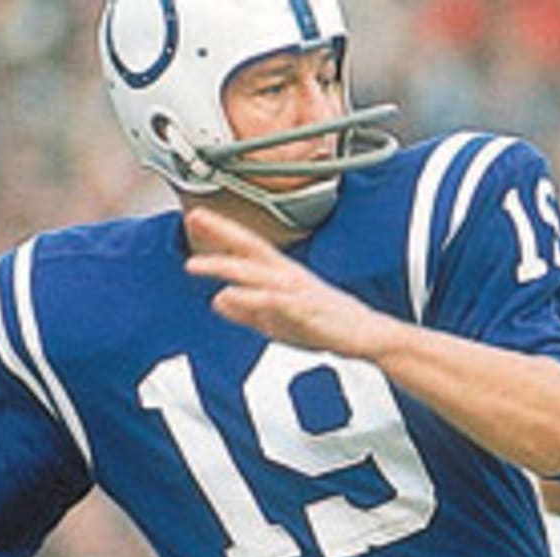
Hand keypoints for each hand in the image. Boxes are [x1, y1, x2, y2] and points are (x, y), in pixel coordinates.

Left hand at [183, 207, 383, 355]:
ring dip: (226, 267)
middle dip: (222, 233)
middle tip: (194, 217)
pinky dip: (251, 298)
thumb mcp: (276, 319)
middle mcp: (287, 275)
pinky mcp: (305, 310)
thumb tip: (217, 300)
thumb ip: (246, 309)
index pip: (247, 246)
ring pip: (256, 273)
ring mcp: (296, 291)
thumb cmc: (325, 323)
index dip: (222, 232)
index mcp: (281, 274)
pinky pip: (274, 302)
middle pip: (250, 249)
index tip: (197, 217)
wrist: (364, 335)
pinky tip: (230, 296)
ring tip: (196, 265)